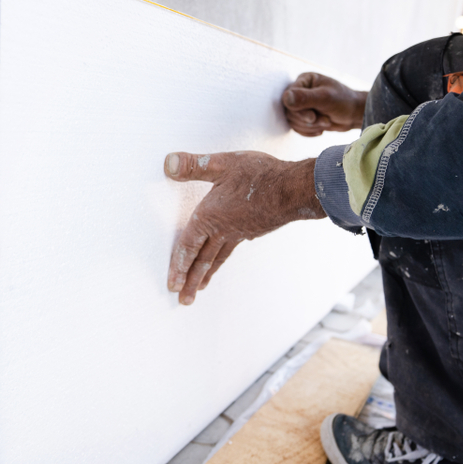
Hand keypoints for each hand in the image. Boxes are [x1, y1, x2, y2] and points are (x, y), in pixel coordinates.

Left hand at [164, 151, 325, 304]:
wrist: (294, 189)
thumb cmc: (260, 175)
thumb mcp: (223, 164)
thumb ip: (194, 165)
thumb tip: (168, 163)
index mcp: (209, 216)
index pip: (188, 245)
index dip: (178, 265)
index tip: (172, 285)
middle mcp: (222, 230)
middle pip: (202, 260)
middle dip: (190, 281)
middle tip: (183, 300)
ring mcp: (238, 233)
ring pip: (217, 259)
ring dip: (205, 276)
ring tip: (199, 289)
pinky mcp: (250, 231)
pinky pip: (230, 250)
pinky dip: (221, 261)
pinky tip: (222, 261)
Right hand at [281, 72, 366, 135]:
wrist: (354, 115)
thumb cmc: (343, 101)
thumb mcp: (325, 98)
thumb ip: (305, 97)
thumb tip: (285, 97)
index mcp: (304, 80)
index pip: (288, 97)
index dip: (299, 110)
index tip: (313, 117)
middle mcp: (299, 91)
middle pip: (289, 111)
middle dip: (308, 120)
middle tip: (325, 121)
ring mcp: (300, 105)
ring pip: (292, 121)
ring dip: (310, 126)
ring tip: (326, 122)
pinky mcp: (302, 117)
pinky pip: (297, 128)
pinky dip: (309, 131)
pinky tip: (321, 129)